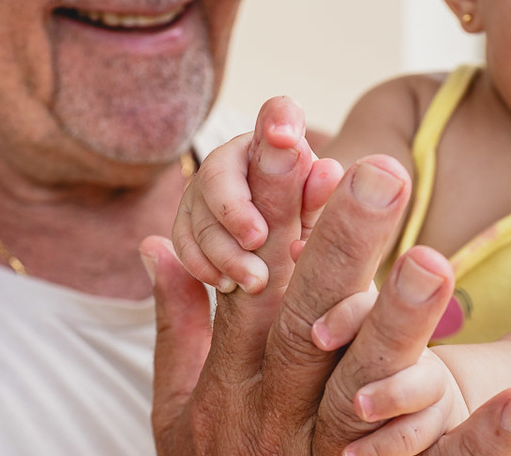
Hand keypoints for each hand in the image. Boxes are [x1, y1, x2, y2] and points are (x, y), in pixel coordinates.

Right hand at [142, 155, 510, 455]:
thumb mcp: (173, 414)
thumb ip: (176, 328)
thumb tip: (160, 246)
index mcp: (234, 386)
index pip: (254, 284)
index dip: (274, 214)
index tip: (295, 142)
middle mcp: (278, 422)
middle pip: (310, 324)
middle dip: (340, 246)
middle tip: (378, 172)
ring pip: (368, 394)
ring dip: (402, 330)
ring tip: (435, 261)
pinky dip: (478, 441)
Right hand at [172, 96, 342, 293]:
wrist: (289, 275)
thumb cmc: (313, 241)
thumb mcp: (322, 223)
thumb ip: (320, 198)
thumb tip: (326, 170)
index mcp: (280, 146)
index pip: (279, 117)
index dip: (278, 120)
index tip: (285, 137)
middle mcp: (238, 160)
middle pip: (218, 172)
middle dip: (235, 211)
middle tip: (258, 241)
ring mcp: (207, 190)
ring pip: (200, 213)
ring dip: (225, 251)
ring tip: (256, 281)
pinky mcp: (189, 221)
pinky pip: (184, 239)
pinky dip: (203, 264)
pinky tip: (227, 283)